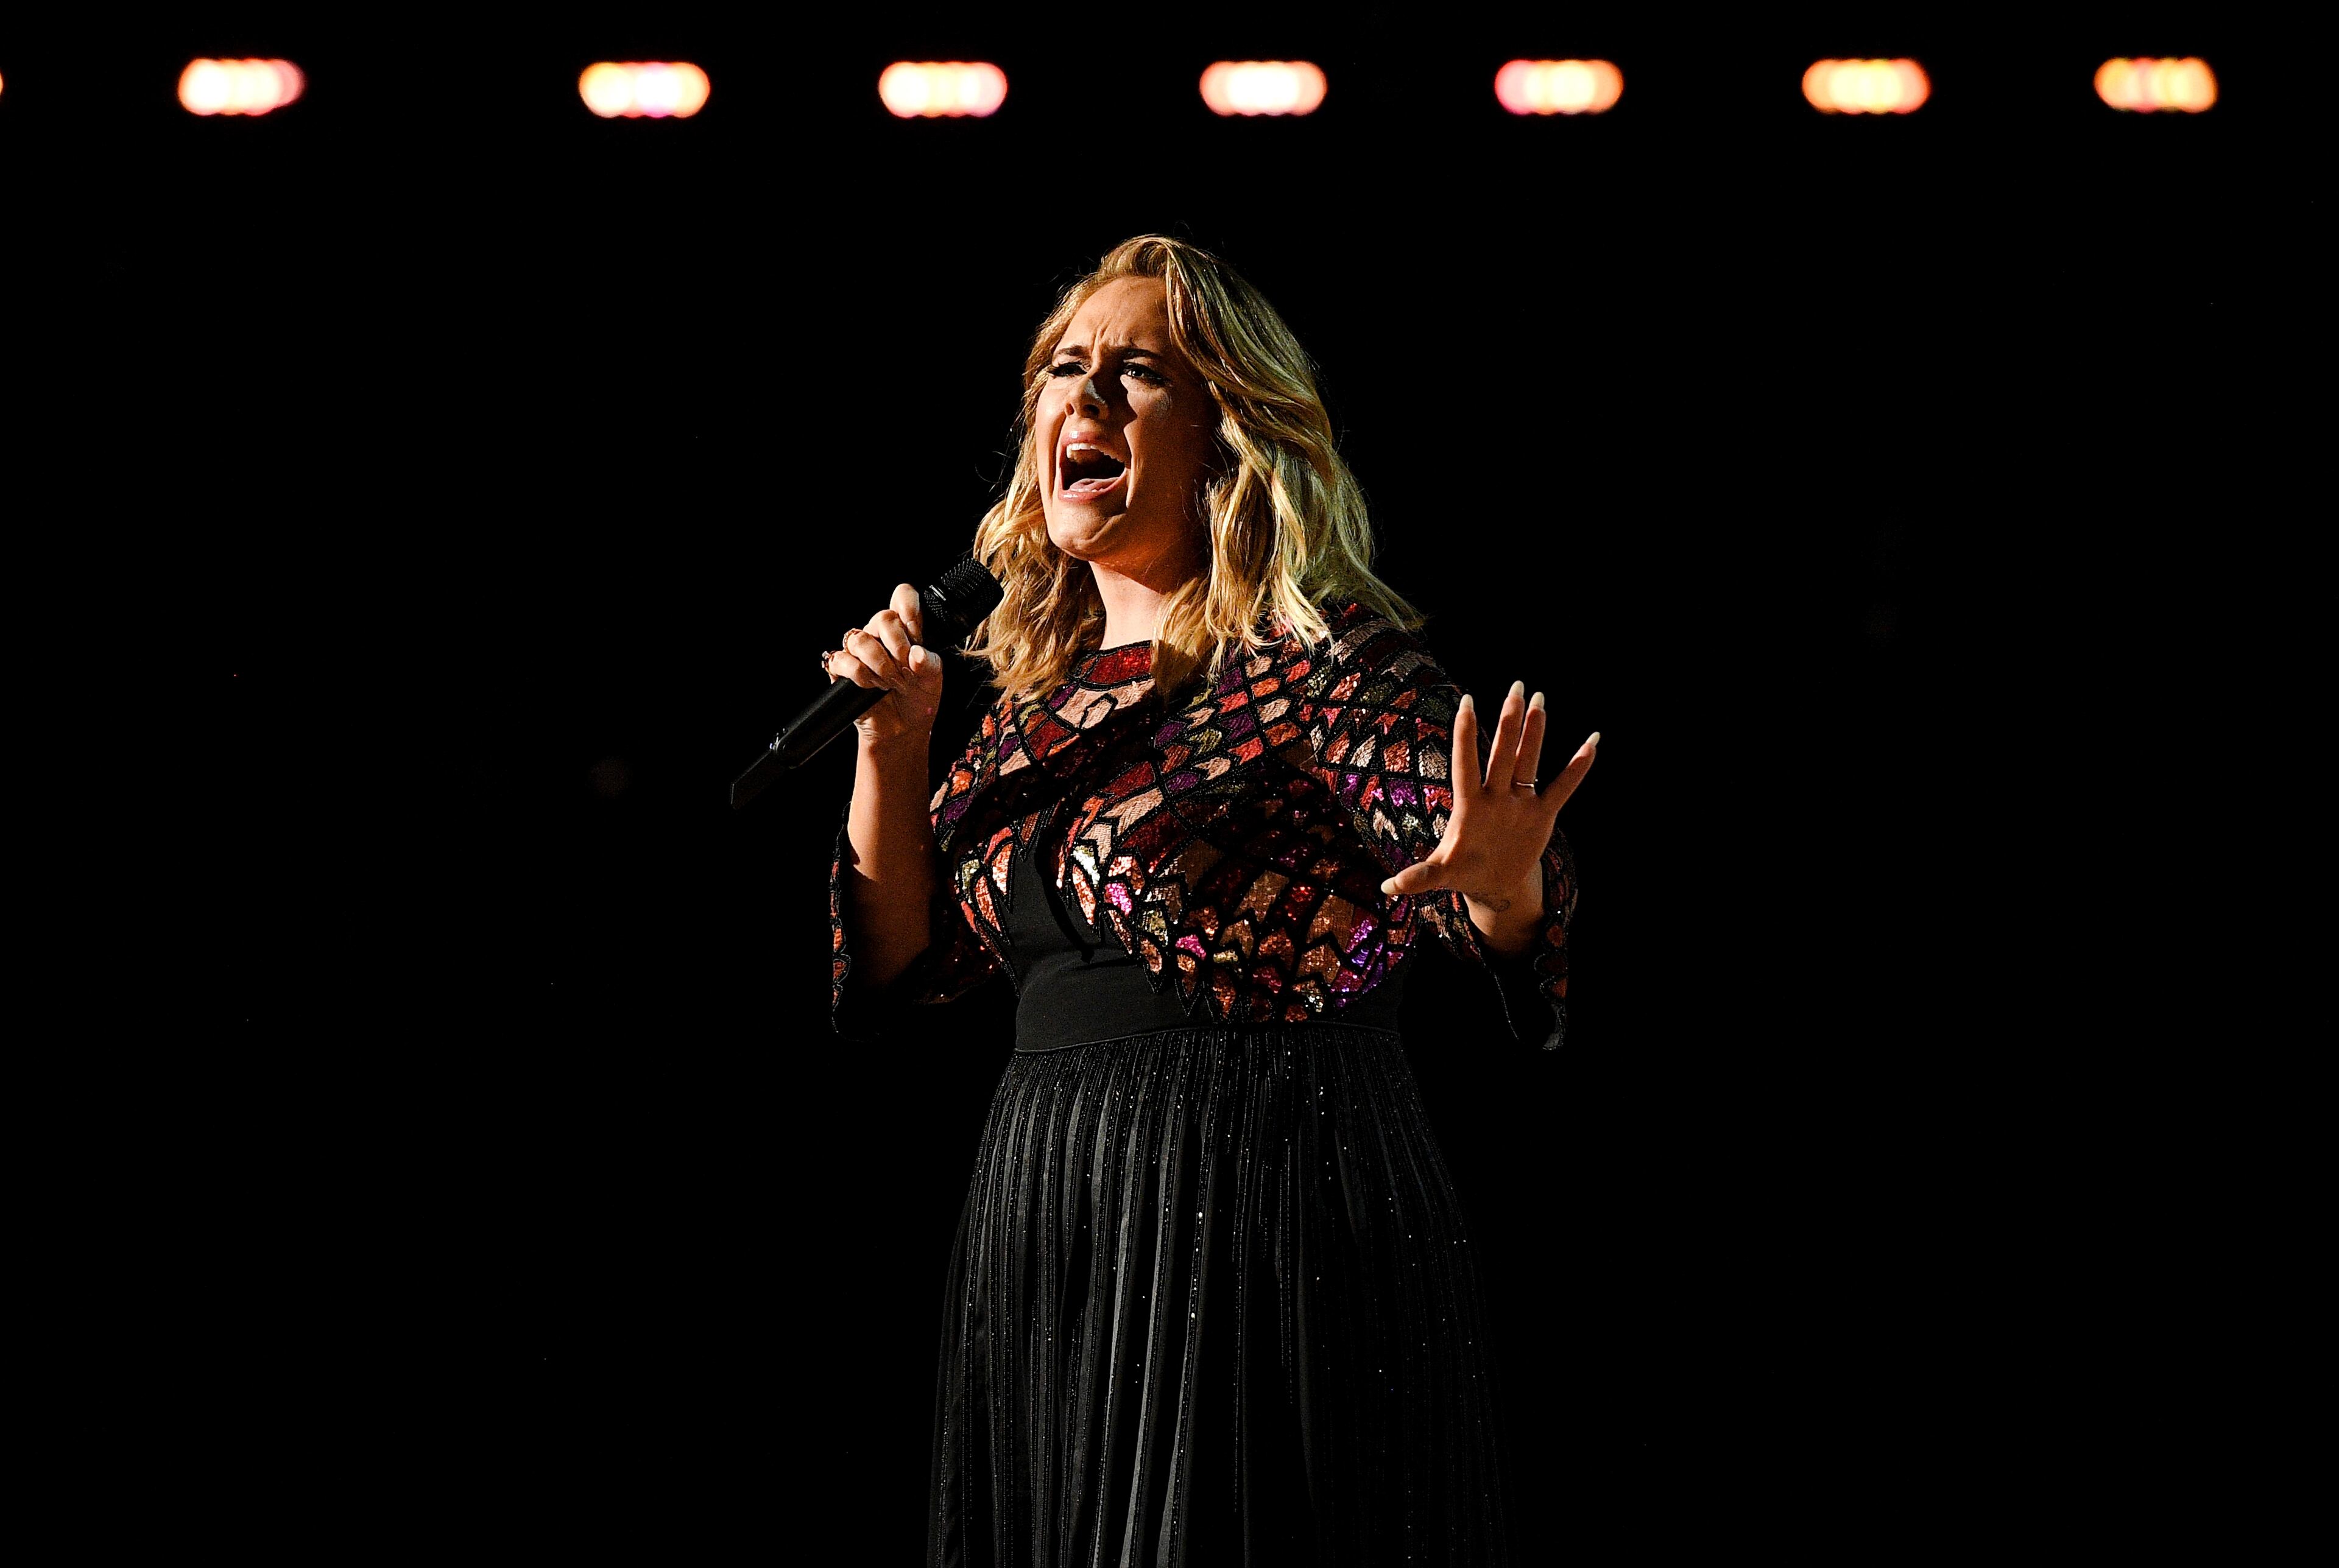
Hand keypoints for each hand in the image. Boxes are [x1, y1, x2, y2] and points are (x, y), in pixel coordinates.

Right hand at [823, 582, 946, 749]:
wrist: (902, 729)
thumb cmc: (919, 699)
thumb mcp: (933, 680)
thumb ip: (929, 662)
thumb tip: (916, 653)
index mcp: (906, 631)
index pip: (902, 597)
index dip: (907, 606)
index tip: (915, 630)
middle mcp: (881, 636)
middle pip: (882, 617)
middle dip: (897, 646)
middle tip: (906, 668)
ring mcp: (860, 652)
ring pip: (860, 638)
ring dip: (879, 664)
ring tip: (891, 682)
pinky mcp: (843, 670)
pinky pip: (842, 660)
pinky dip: (860, 675)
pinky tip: (872, 686)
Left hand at [1379, 681, 1596, 944]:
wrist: (1493, 885)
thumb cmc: (1463, 873)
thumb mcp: (1441, 874)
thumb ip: (1419, 877)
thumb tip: (1387, 887)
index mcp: (1469, 805)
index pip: (1466, 763)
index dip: (1466, 734)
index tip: (1466, 701)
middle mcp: (1495, 796)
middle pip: (1502, 752)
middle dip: (1509, 721)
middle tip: (1518, 686)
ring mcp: (1519, 802)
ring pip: (1528, 760)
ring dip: (1535, 732)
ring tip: (1540, 700)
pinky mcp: (1542, 814)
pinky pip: (1563, 787)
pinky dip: (1578, 768)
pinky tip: (1592, 742)